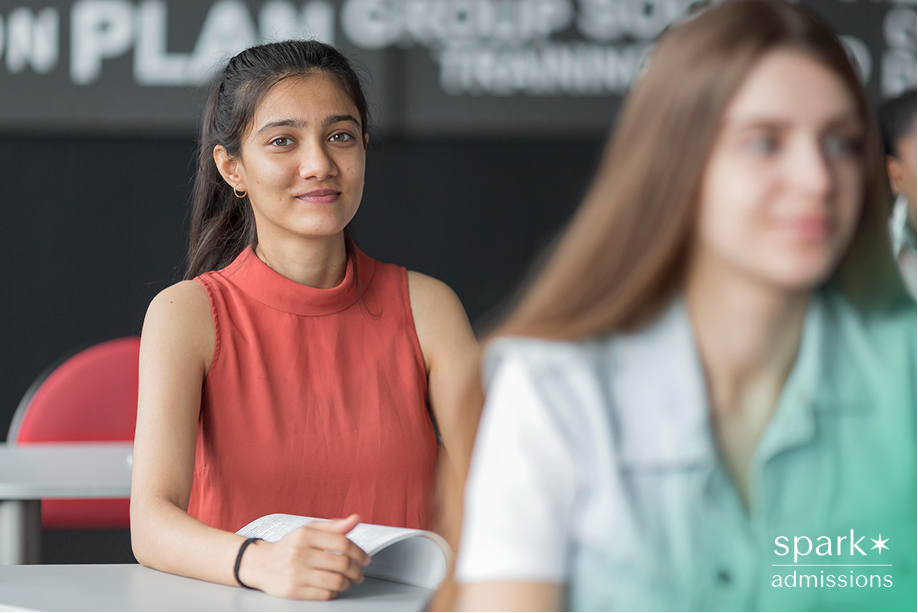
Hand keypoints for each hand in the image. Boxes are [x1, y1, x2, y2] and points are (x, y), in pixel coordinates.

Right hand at [239, 514, 370, 599]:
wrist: (259, 564)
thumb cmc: (289, 547)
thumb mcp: (308, 530)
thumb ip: (333, 526)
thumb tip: (356, 519)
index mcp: (305, 535)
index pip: (342, 542)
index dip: (359, 552)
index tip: (365, 559)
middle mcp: (300, 553)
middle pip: (341, 563)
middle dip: (356, 571)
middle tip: (359, 573)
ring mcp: (296, 573)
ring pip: (335, 581)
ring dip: (348, 583)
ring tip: (349, 581)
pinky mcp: (293, 591)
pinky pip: (324, 594)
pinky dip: (334, 592)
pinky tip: (334, 588)